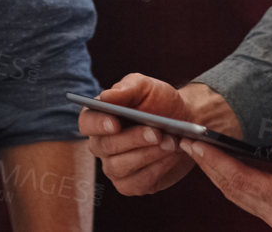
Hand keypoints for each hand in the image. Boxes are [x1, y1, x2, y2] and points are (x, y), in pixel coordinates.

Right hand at [78, 75, 197, 195]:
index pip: (87, 122)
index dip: (98, 124)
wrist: (185, 120)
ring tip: (170, 143)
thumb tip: (105, 97)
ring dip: (147, 155)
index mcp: (99, 117)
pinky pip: (136, 183)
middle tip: (157, 133)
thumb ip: (126, 89)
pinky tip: (171, 157)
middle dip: (133, 139)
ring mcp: (114, 167)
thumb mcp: (146, 87)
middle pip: (106, 146)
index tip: (115, 123)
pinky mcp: (131, 184)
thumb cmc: (160, 100)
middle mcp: (101, 144)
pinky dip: (156, 170)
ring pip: (120, 167)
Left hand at [181, 117, 271, 231]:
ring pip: (238, 196)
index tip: (194, 143)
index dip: (214, 161)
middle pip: (231, 189)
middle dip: (207, 166)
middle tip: (185, 143)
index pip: (239, 179)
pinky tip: (225, 165)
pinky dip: (232, 181)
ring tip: (199, 151)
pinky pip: (249, 198)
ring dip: (217, 174)